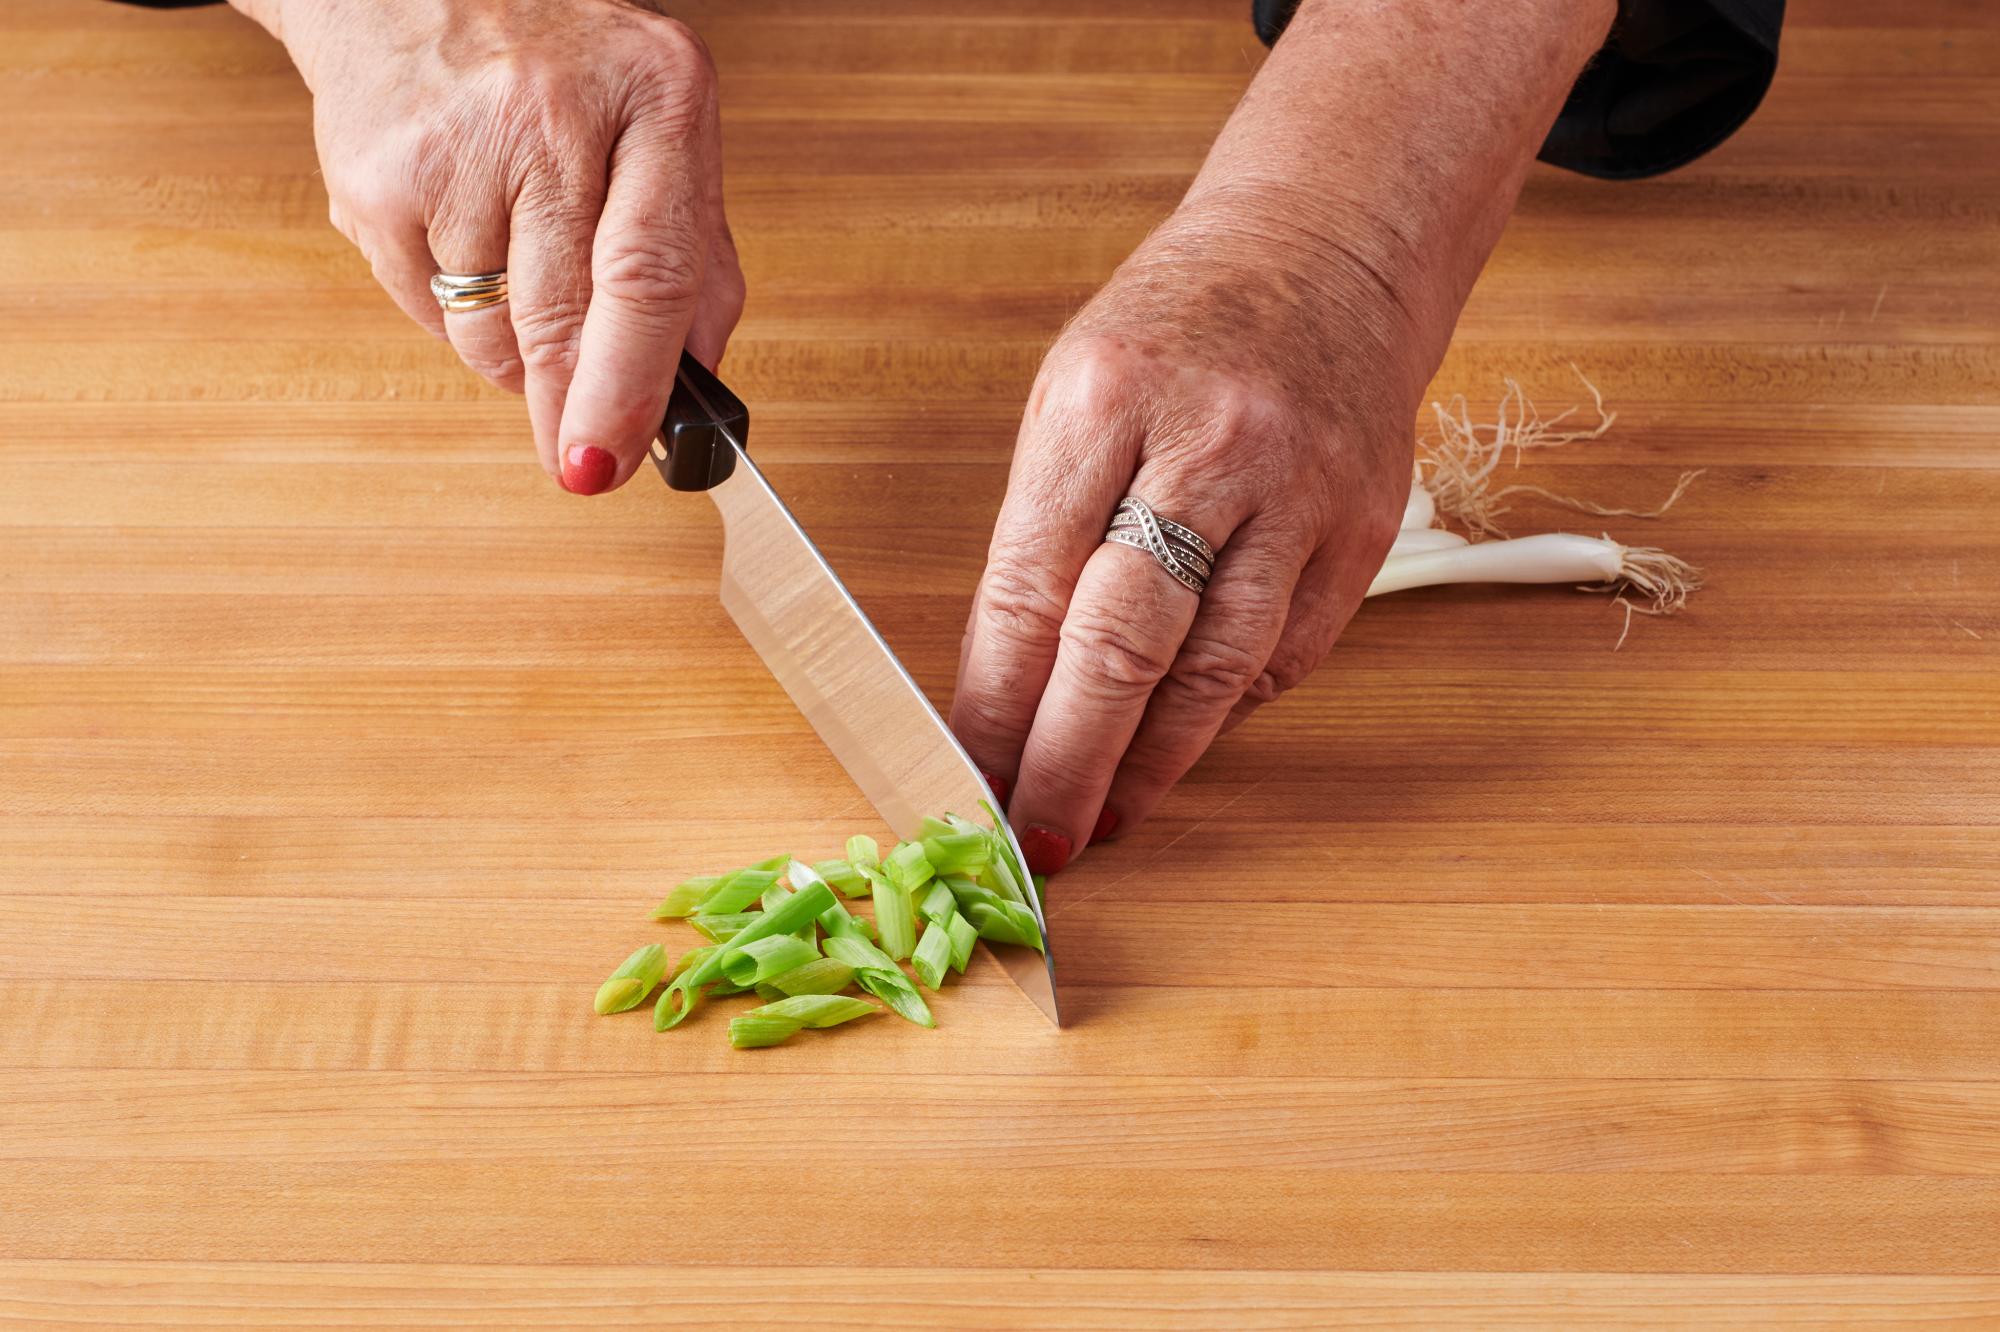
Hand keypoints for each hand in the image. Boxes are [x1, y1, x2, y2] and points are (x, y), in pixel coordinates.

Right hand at [254, 0, 743, 492]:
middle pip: (563, 318)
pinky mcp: (376, 177)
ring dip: (513, 351)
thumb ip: (697, 255)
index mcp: (657, 95)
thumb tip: (694, 379)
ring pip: (491, 332)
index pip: (650, 273)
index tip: (612, 461)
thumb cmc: (560, 69)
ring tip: (517, 275)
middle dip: (570, 408)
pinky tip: (462, 239)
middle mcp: (554, 114)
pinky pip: (425, 310)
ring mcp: (457, 144)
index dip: (631, 387)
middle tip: (575, 457)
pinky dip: (451, 311)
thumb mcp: (661, 129)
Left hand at [948, 193, 1419, 873]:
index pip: (1033, 586)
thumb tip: (1004, 689)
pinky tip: (1181, 741)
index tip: (971, 777)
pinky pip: (1283, 656)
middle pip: (1127, 642)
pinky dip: (1223, 711)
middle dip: (1071, 759)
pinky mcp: (1364, 531)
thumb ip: (1040, 536)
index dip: (998, 704)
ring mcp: (1301, 491)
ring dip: (1154, 763)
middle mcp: (1211, 445)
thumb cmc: (1176, 329)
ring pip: (1218, 670)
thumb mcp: (1072, 399)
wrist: (1328, 253)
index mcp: (1104, 398)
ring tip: (1104, 813)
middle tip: (1037, 836)